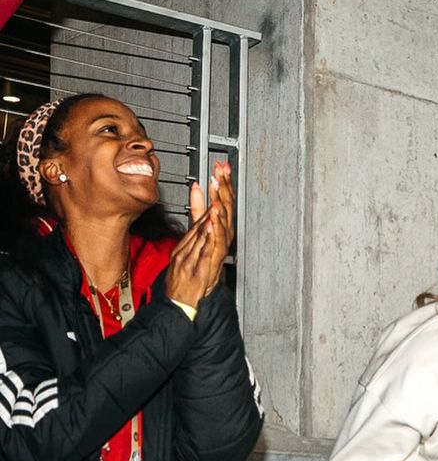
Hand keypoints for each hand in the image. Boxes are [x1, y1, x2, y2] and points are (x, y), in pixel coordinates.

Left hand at [165, 162, 233, 306]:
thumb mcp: (195, 229)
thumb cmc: (194, 265)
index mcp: (218, 227)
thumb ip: (197, 208)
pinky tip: (213, 216)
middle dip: (224, 188)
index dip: (223, 183)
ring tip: (219, 188)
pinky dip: (216, 228)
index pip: (223, 200)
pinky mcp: (212, 259)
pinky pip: (216, 242)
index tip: (221, 166)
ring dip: (221, 204)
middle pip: (226, 208)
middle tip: (223, 171)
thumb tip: (197, 187)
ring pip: (223, 222)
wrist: (189, 294)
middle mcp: (221, 236)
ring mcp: (217, 248)